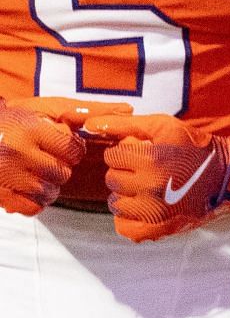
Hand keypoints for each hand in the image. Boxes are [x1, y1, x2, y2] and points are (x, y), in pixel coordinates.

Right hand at [0, 96, 130, 214]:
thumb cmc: (19, 118)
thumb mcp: (50, 108)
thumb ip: (89, 110)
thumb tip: (129, 109)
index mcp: (32, 130)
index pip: (72, 151)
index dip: (73, 149)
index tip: (62, 145)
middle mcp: (17, 153)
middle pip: (62, 173)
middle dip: (61, 167)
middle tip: (48, 158)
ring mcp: (5, 176)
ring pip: (48, 192)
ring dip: (50, 185)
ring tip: (39, 172)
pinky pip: (31, 208)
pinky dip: (35, 201)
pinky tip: (29, 186)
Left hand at [84, 113, 229, 241]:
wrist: (227, 176)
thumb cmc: (195, 148)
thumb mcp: (164, 126)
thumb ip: (125, 124)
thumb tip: (90, 125)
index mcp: (151, 160)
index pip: (112, 156)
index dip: (126, 151)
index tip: (143, 152)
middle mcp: (150, 187)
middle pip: (112, 179)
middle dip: (126, 172)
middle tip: (147, 169)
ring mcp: (154, 211)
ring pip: (116, 203)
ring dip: (127, 194)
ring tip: (147, 187)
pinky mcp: (159, 228)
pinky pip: (124, 227)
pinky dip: (129, 218)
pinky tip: (143, 207)